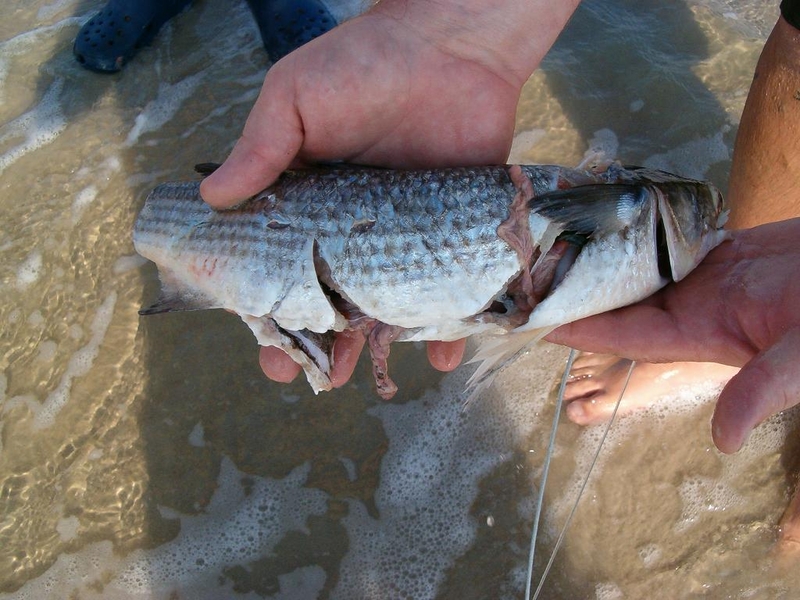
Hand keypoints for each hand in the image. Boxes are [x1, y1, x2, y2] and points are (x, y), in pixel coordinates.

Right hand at [200, 0, 579, 385]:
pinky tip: (442, 353)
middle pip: (334, 296)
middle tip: (316, 376)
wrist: (454, 46)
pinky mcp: (454, 232)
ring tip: (363, 377)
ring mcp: (407, 233)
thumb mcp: (295, 98)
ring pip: (388, 302)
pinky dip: (450, 321)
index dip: (271, 306)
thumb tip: (210, 197)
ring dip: (376, 344)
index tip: (266, 343)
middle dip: (322, 341)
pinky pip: (450, 286)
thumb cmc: (365, 63)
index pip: (283, 265)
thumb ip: (260, 150)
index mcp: (310, 201)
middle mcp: (355, 226)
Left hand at [546, 218, 799, 453]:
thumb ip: (763, 390)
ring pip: (638, 268)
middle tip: (528, 271)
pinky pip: (666, 240)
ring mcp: (706, 276)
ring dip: (602, 258)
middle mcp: (694, 308)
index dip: (580, 328)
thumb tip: (722, 441)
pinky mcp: (721, 247)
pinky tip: (607, 217)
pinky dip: (638, 231)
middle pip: (621, 301)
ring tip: (556, 239)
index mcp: (702, 334)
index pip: (624, 333)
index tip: (535, 318)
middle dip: (578, 291)